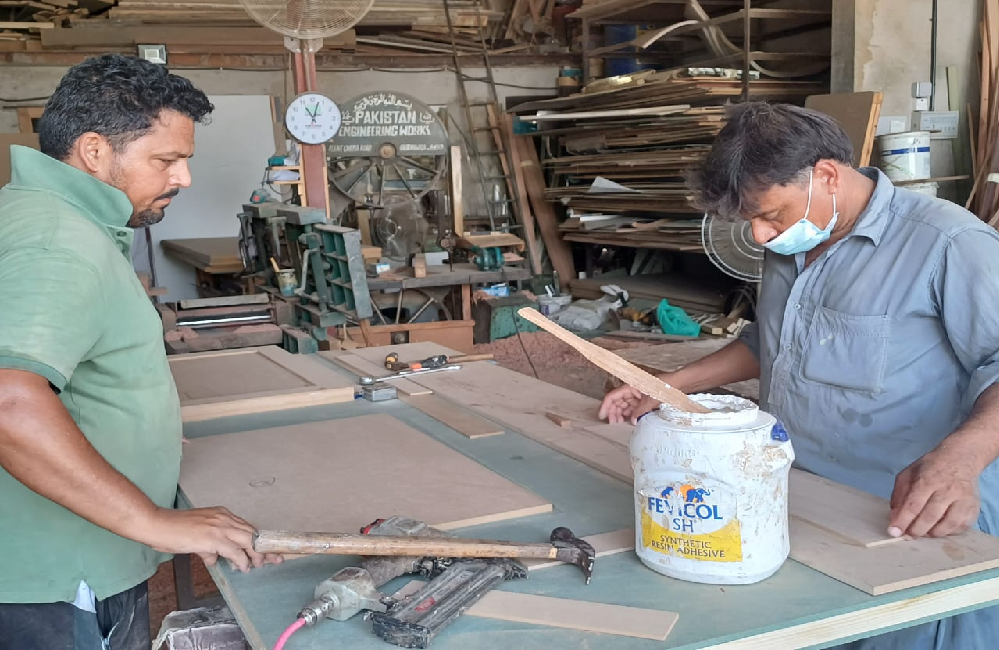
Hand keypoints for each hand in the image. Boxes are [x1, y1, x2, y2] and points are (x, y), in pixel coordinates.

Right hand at [140, 506, 283, 571]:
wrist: (157, 524)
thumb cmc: (172, 530)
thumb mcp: (196, 537)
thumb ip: (209, 547)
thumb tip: (215, 559)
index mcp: (222, 514)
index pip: (247, 527)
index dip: (259, 540)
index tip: (270, 550)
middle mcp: (224, 518)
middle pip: (253, 533)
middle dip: (266, 548)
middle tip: (275, 559)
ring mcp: (220, 526)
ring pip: (248, 541)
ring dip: (255, 556)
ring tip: (257, 566)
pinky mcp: (213, 537)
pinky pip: (234, 551)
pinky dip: (241, 561)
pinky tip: (242, 568)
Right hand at [598, 384, 659, 424]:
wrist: (678, 383)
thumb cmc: (665, 386)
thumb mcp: (651, 399)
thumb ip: (640, 410)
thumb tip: (632, 420)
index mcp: (630, 387)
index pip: (612, 396)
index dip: (605, 406)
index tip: (602, 416)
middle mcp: (631, 390)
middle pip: (616, 402)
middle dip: (612, 412)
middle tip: (612, 423)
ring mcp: (637, 396)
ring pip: (623, 406)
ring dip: (620, 414)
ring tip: (619, 423)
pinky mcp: (642, 401)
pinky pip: (632, 408)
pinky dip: (629, 415)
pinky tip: (629, 421)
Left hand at [888, 449, 980, 537]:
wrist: (960, 459)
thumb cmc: (930, 468)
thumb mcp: (908, 474)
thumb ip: (899, 495)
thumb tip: (895, 518)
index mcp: (928, 480)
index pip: (914, 504)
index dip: (903, 520)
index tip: (894, 532)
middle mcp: (948, 490)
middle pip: (930, 517)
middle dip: (916, 530)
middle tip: (907, 535)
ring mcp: (964, 500)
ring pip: (948, 524)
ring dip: (932, 533)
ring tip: (923, 532)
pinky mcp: (973, 508)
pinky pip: (961, 527)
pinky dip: (948, 532)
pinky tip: (939, 528)